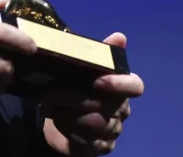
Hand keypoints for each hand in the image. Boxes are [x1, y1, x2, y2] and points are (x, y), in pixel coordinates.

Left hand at [41, 33, 144, 155]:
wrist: (58, 116)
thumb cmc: (73, 87)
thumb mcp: (80, 68)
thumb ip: (98, 53)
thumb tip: (120, 36)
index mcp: (121, 88)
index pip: (135, 86)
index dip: (120, 84)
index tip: (98, 80)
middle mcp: (122, 110)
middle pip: (107, 105)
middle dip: (75, 98)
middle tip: (49, 92)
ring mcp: (113, 130)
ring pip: (95, 123)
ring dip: (67, 113)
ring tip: (47, 105)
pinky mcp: (101, 147)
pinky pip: (88, 140)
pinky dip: (68, 129)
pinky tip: (55, 120)